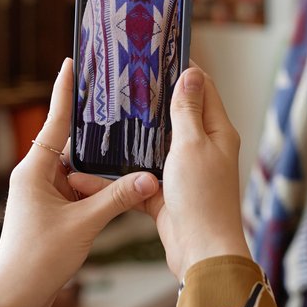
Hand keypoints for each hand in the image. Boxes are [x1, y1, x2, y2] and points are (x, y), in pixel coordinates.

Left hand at [0, 58, 158, 306]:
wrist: (15, 297)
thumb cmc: (37, 260)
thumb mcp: (84, 225)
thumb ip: (117, 198)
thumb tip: (150, 177)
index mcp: (34, 170)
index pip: (55, 121)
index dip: (66, 92)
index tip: (72, 63)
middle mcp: (37, 176)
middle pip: (72, 143)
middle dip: (97, 128)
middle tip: (122, 102)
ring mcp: (44, 195)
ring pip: (80, 168)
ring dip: (103, 163)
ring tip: (133, 141)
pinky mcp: (53, 212)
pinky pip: (80, 189)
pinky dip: (100, 185)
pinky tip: (123, 182)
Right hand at [73, 65, 250, 279]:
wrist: (201, 254)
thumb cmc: (202, 198)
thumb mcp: (192, 145)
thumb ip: (187, 110)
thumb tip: (191, 73)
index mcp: (216, 131)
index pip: (202, 88)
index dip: (183, 69)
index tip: (156, 53)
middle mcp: (203, 149)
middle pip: (176, 115)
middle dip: (151, 100)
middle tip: (122, 82)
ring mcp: (184, 173)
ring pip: (153, 147)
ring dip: (131, 137)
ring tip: (102, 118)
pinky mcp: (166, 195)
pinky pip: (139, 178)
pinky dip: (118, 175)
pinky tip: (90, 170)